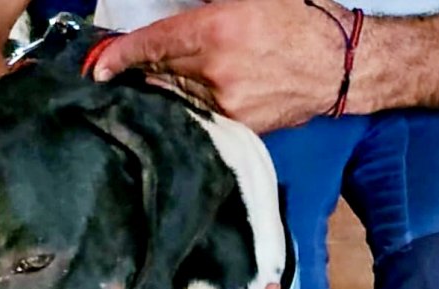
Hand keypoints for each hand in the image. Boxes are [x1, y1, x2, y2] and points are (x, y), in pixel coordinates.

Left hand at [94, 0, 349, 131]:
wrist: (340, 65)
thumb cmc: (300, 20)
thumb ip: (208, 6)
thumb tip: (174, 21)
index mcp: (215, 29)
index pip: (152, 44)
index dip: (120, 57)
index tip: (99, 68)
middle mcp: (214, 70)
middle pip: (161, 73)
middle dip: (143, 72)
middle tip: (128, 71)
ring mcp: (225, 103)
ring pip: (179, 97)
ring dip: (168, 90)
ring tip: (166, 83)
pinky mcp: (239, 126)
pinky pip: (202, 115)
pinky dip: (192, 107)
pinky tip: (193, 99)